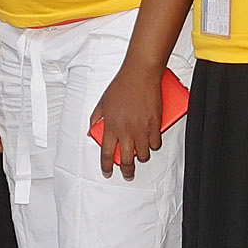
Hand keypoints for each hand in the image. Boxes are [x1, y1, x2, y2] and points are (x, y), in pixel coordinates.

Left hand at [89, 62, 163, 177]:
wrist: (140, 74)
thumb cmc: (122, 85)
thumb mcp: (102, 102)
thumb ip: (96, 118)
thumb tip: (92, 131)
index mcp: (111, 126)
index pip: (106, 154)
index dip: (106, 167)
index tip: (107, 172)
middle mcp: (126, 130)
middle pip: (126, 160)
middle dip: (127, 171)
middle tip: (128, 174)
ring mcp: (141, 129)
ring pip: (143, 154)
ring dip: (141, 157)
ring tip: (140, 155)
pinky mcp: (155, 125)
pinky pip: (156, 143)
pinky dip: (154, 146)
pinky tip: (151, 143)